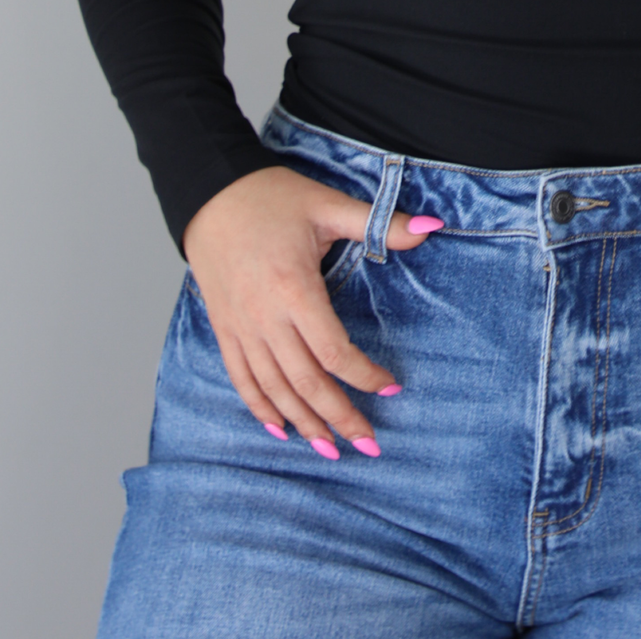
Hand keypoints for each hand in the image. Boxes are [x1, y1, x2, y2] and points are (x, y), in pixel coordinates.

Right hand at [182, 165, 441, 458]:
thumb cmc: (269, 197)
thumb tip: (429, 230)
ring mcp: (241, 328)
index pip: (333, 351)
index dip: (363, 376)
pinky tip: (279, 429)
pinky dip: (261, 409)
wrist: (209, 193)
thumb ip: (378, 224)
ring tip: (331, 450)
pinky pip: (242, 379)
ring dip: (304, 424)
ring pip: (274, 390)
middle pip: (305, 383)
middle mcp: (264, 317)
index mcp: (293, 289)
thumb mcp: (327, 205)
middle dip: (339, 418)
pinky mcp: (225, 329)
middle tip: (369, 444)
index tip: (390, 388)